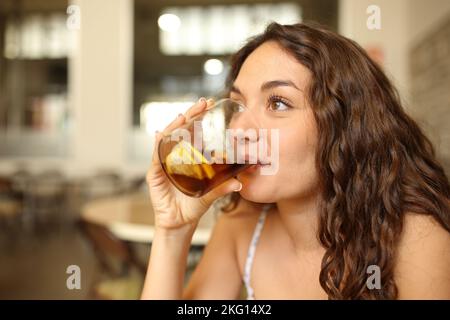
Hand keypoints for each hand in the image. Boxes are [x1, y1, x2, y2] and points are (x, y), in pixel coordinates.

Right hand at [146, 97, 241, 231]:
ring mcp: (163, 163)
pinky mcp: (155, 174)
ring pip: (167, 140)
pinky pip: (155, 158)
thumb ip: (223, 186)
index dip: (200, 117)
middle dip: (191, 115)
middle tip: (202, 103)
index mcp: (189, 156)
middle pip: (181, 131)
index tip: (210, 104)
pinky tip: (160, 135)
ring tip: (183, 117)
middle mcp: (175, 156)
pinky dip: (157, 146)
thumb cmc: (193, 205)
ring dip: (175, 127)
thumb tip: (239, 181)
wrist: (179, 223)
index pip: (193, 132)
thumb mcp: (210, 193)